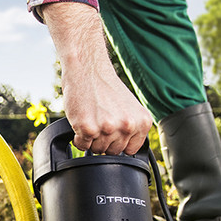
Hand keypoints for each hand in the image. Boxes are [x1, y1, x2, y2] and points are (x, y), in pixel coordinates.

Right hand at [41, 2, 151, 154]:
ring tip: (91, 118)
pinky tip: (81, 120)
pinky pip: (81, 145)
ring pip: (97, 150)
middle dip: (104, 141)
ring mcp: (108, 128)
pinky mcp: (88, 129)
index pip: (130, 150)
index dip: (118, 143)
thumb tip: (126, 149)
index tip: (112, 133)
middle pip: (112, 152)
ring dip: (90, 139)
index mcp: (141, 122)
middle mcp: (127, 126)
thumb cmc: (105, 87)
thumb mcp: (130, 107)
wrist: (88, 69)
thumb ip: (131, 128)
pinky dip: (78, 137)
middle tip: (98, 121)